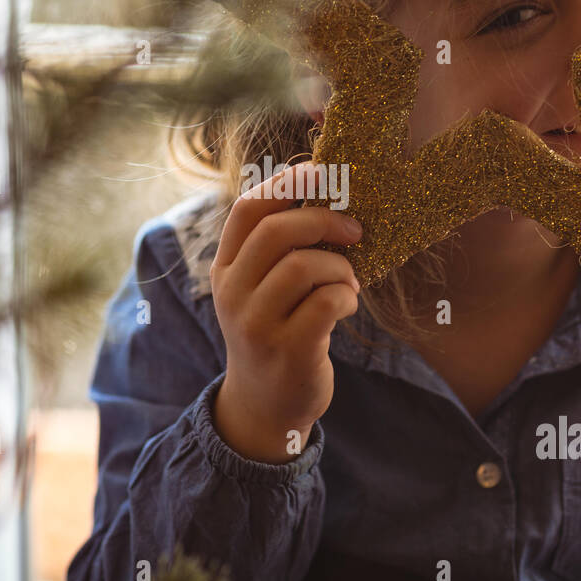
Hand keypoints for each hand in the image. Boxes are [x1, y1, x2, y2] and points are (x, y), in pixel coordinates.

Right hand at [210, 162, 361, 463]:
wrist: (265, 406)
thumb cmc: (275, 333)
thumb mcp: (260, 289)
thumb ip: (278, 249)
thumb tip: (327, 192)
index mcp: (225, 268)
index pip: (247, 208)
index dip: (287, 184)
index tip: (323, 174)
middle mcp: (233, 293)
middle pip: (277, 231)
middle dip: (325, 220)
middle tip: (355, 230)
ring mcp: (257, 324)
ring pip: (304, 266)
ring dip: (340, 267)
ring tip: (348, 282)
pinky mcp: (288, 351)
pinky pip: (326, 302)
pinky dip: (346, 295)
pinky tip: (347, 304)